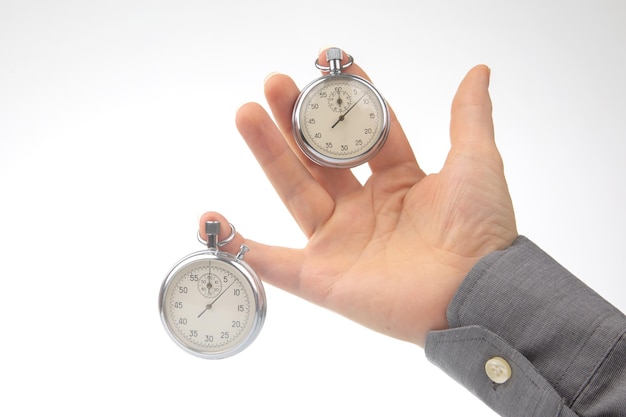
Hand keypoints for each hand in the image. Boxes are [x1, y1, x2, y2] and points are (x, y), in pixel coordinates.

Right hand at [200, 49, 517, 346]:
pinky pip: (273, 263)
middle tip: (275, 83)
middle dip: (297, 120)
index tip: (329, 64)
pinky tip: (211, 218)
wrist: (476, 295)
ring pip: (295, 193)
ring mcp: (342, 243)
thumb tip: (478, 71)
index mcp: (400, 183)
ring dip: (268, 155)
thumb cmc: (482, 232)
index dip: (350, 99)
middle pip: (321, 158)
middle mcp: (366, 210)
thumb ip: (468, 116)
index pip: (367, 132)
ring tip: (246, 114)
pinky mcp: (324, 279)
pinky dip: (241, 246)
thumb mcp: (476, 162)